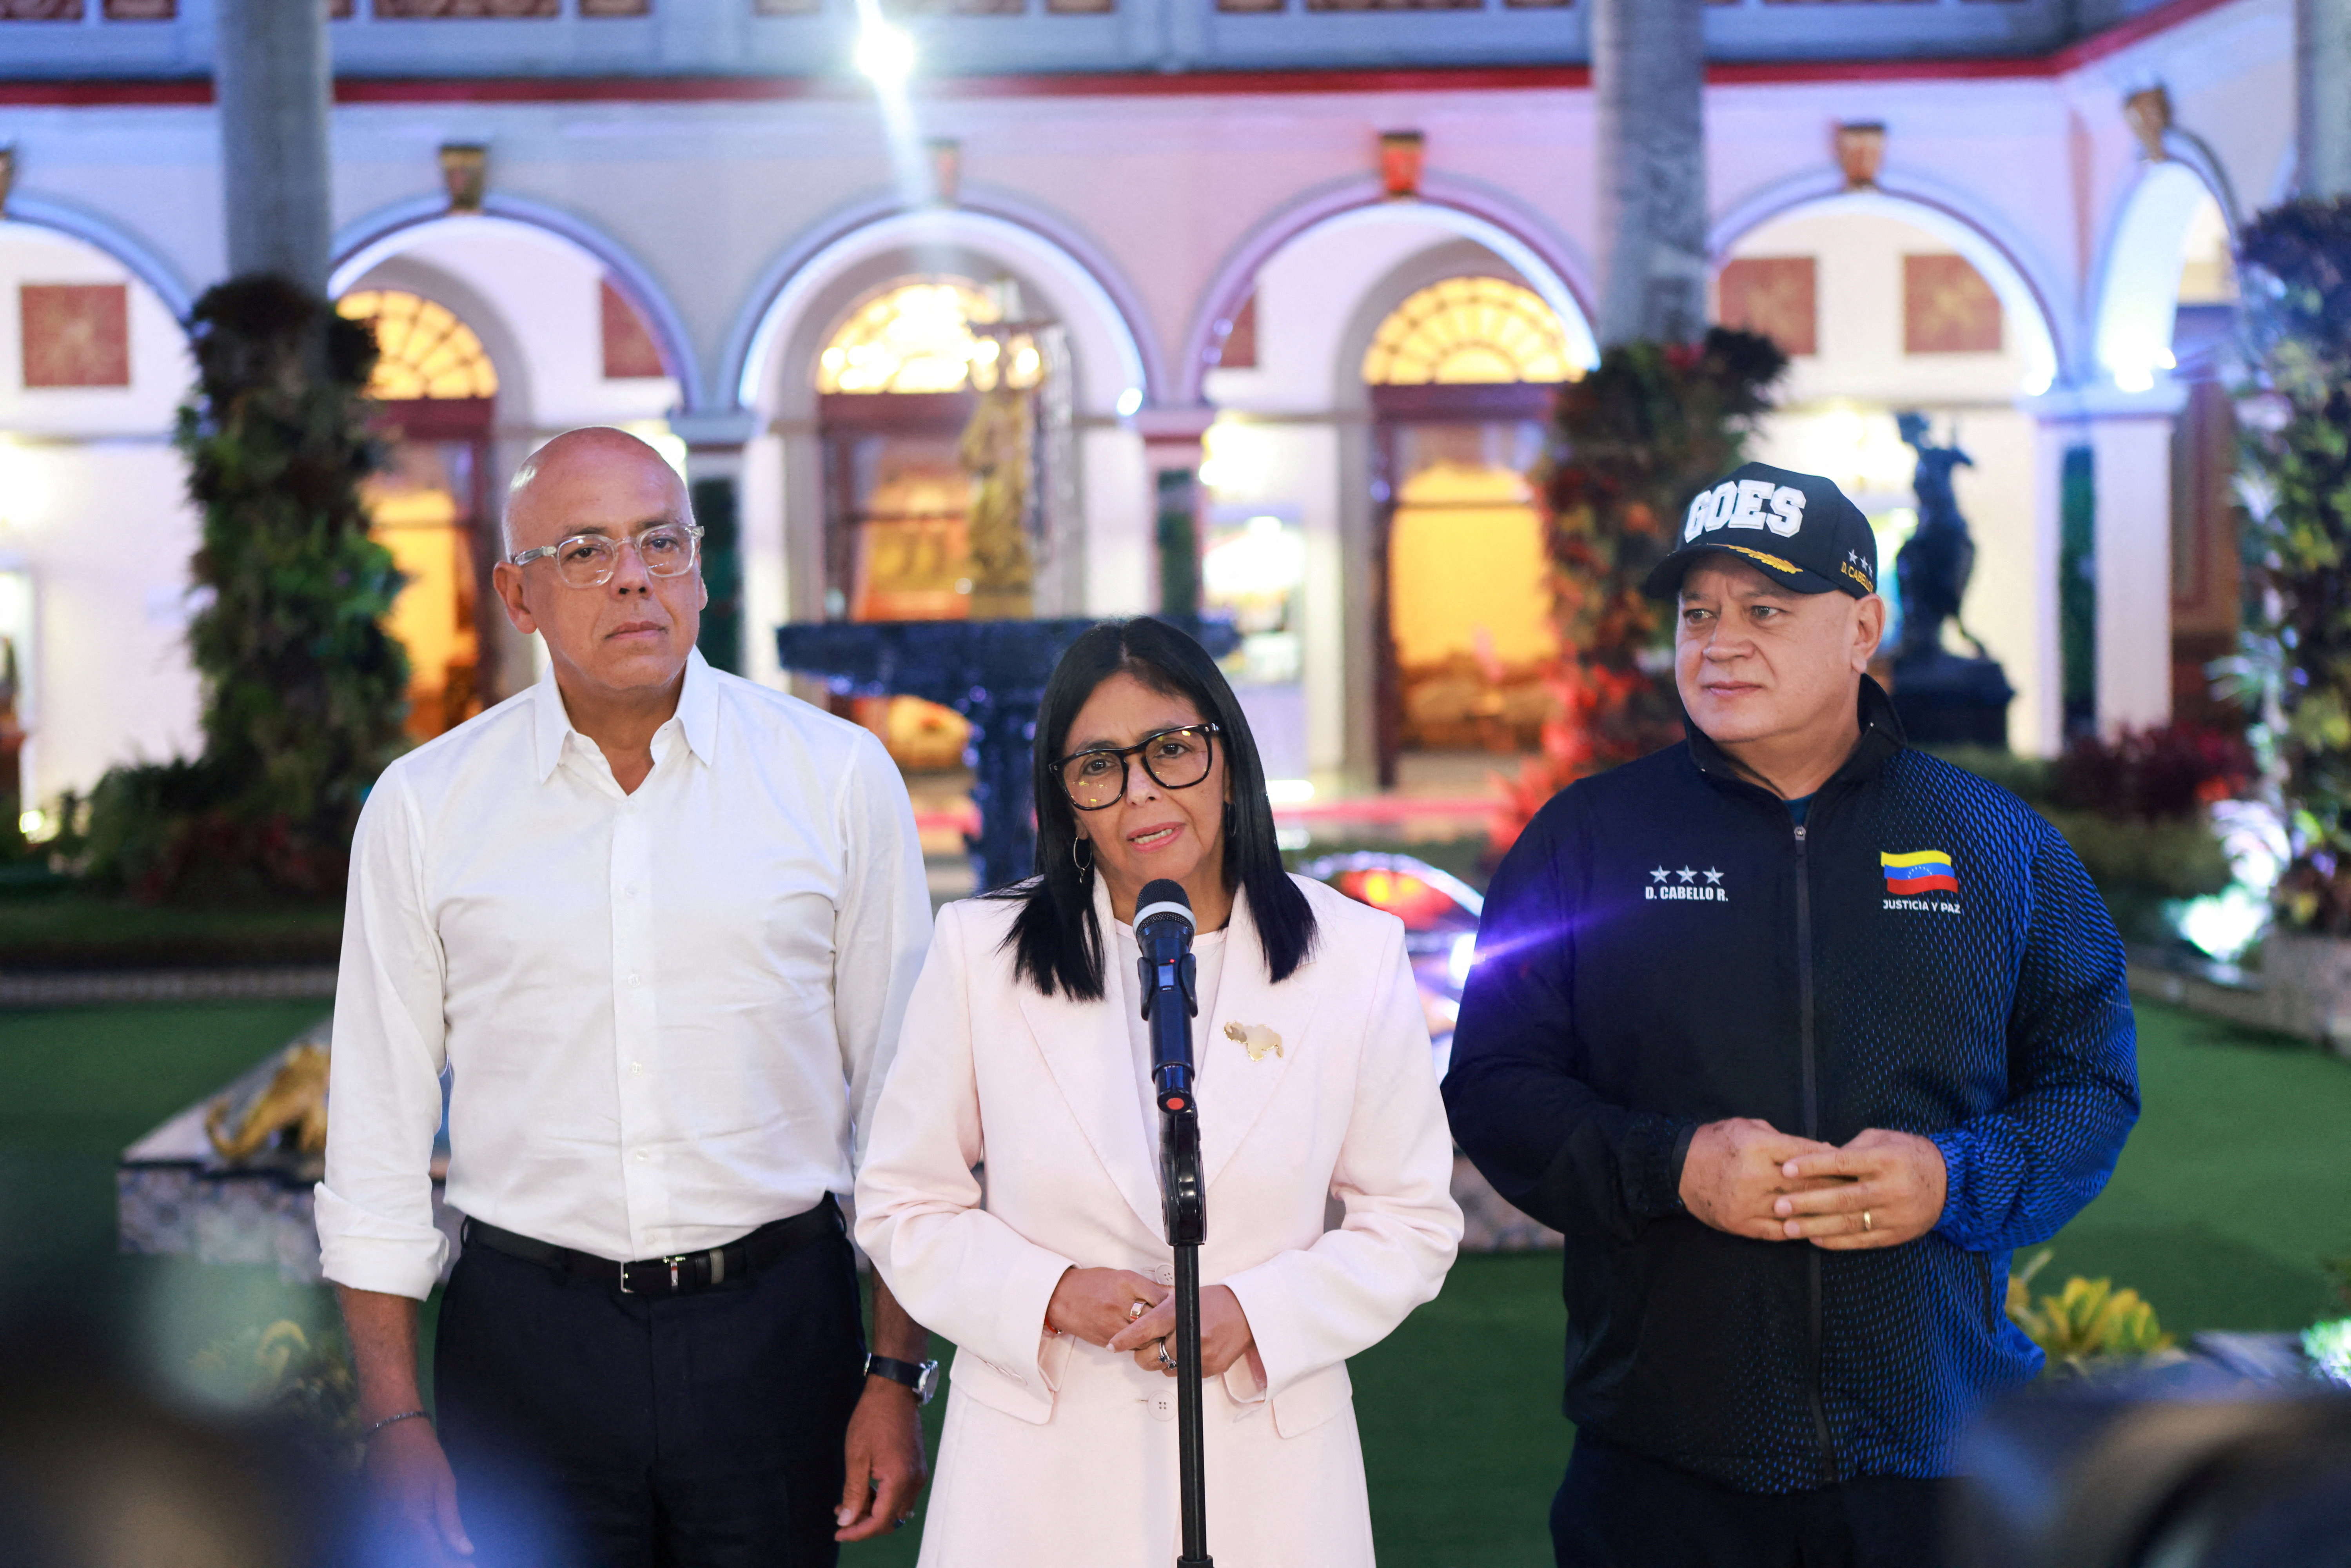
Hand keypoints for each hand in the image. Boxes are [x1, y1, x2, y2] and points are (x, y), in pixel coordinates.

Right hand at [362, 1416, 472, 1561]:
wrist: (391, 1431)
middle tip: (457, 1559)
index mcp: (412, 1520)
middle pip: (413, 1558)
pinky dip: (407, 1546)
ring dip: (421, 1554)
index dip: (449, 1566)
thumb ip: (451, 1521)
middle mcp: (390, 1528)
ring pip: (399, 1552)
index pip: (431, 1557)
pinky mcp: (371, 1517)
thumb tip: (465, 1551)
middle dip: (436, 1561)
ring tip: (445, 1552)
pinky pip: (389, 1541)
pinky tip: (425, 1540)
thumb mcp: (445, 1484)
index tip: (469, 1567)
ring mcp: (377, 1523)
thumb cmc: (424, 1454)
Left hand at [834, 1377, 930, 1541]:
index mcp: (899, 1479)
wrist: (894, 1390)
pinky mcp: (917, 1466)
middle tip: (841, 1513)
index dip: (859, 1532)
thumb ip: (853, 1492)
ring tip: (849, 1501)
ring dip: (874, 1510)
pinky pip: (902, 1494)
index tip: (838, 1532)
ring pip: (897, 1508)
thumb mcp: (856, 1457)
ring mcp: (919, 1473)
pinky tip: (866, 1488)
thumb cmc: (872, 1419)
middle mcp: (915, 1480)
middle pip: (891, 1519)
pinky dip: (884, 1498)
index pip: (880, 1521)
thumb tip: (847, 1521)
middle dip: (866, 1523)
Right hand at [1045, 1267, 1168, 1347]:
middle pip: (1156, 1319)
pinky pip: (1132, 1346)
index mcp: (1127, 1283)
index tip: (1177, 1308)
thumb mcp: (1120, 1276)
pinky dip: (1140, 1343)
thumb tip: (1171, 1295)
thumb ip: (1146, 1286)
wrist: (1062, 1297)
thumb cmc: (1091, 1284)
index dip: (1173, 1305)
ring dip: (1155, 1337)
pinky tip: (1141, 1338)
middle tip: (1174, 1324)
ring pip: (1146, 1337)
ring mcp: (1115, 1323)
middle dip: (1167, 1323)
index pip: (1161, 1297)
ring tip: (1159, 1334)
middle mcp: (1122, 1303)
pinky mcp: (1109, 1340)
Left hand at [1108, 1285, 1254, 1379]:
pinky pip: (1184, 1374)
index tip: (1113, 1346)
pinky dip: (1182, 1366)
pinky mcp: (1210, 1368)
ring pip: (1165, 1369)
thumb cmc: (1215, 1301)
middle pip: (1150, 1357)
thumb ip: (1161, 1311)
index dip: (1124, 1339)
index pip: (1143, 1330)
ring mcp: (1200, 1354)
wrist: (1248, 1312)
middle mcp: (1188, 1335)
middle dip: (1143, 1355)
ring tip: (1176, 1345)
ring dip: (1164, 1361)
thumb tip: (1138, 1325)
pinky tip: (1191, 1351)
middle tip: (1147, 1348)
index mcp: (1178, 1313)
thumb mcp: (1184, 1298)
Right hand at [1677, 1117, 1842, 1240]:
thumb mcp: (1748, 1127)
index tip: (1853, 1166)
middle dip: (1836, 1187)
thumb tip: (1823, 1151)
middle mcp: (1756, 1175)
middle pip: (1807, 1184)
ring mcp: (1748, 1202)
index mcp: (1758, 1146)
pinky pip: (1779, 1231)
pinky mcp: (1741, 1223)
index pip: (1806, 1154)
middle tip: (1859, 1191)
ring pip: (1796, 1209)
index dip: (1832, 1161)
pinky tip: (1816, 1229)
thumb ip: (1784, 1139)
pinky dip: (1799, 1230)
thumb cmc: (1716, 1142)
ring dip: (1822, 1212)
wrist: (1677, 1167)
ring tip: (1845, 1213)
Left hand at [1773, 1129, 1947, 1247]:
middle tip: (1779, 1205)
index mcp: (1885, 1160)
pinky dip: (1838, 1241)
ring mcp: (1895, 1214)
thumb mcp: (1883, 1139)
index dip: (1813, 1166)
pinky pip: (1863, 1240)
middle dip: (1807, 1202)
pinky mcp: (1898, 1234)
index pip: (1843, 1163)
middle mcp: (1891, 1188)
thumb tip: (1818, 1158)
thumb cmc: (1906, 1153)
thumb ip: (1852, 1148)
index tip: (1786, 1170)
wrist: (1951, 1181)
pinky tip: (1815, 1239)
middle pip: (1843, 1198)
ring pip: (1850, 1223)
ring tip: (1788, 1228)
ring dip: (1816, 1227)